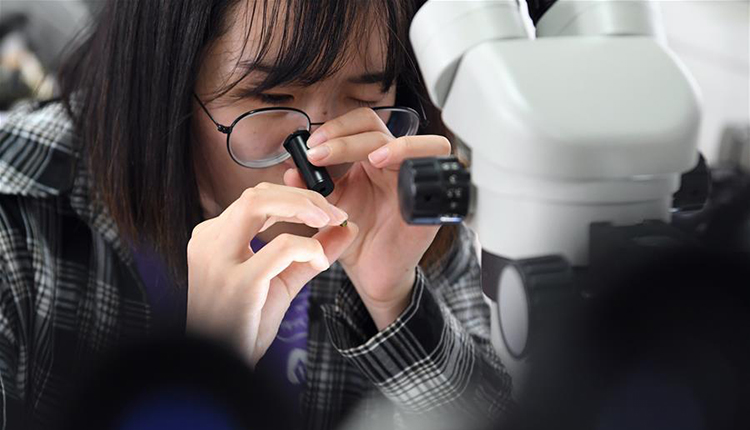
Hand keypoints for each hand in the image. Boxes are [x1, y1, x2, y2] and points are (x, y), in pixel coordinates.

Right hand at [186, 182, 356, 365]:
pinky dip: (307, 247)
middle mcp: (210, 241)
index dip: (296, 197)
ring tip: (329, 220)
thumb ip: (310, 252)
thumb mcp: (281, 280)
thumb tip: (346, 228)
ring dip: (302, 206)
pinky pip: (280, 247)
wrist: (221, 367)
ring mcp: (219, 260)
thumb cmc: (244, 325)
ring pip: (259, 204)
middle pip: (257, 193)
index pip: (256, 198)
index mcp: (214, 237)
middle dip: (302, 196)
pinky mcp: (237, 283)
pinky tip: (318, 261)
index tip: (326, 211)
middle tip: (335, 212)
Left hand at [284, 108, 450, 329]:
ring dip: (392, 144)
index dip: (336, 128)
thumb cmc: (355, 239)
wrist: (372, 273)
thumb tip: (290, 170)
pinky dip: (412, 157)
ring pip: (416, 142)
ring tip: (369, 157)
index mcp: (371, 160)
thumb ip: (310, 188)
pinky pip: (434, 169)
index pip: (360, 124)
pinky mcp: (430, 201)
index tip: (311, 146)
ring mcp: (415, 181)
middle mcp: (395, 165)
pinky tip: (386, 166)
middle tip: (319, 153)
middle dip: (346, 136)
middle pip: (379, 128)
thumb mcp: (329, 209)